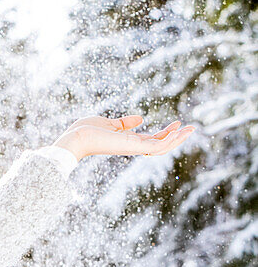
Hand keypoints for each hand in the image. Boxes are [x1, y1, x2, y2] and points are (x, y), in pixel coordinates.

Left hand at [52, 114, 195, 160]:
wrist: (75, 138)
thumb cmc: (86, 131)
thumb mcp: (109, 123)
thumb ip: (125, 123)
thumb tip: (140, 118)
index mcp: (127, 141)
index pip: (151, 140)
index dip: (165, 133)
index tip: (177, 123)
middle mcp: (132, 147)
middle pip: (160, 145)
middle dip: (176, 138)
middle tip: (191, 128)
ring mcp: (132, 148)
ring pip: (161, 148)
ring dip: (177, 140)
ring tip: (191, 129)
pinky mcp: (131, 147)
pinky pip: (154, 147)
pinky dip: (168, 141)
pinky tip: (178, 132)